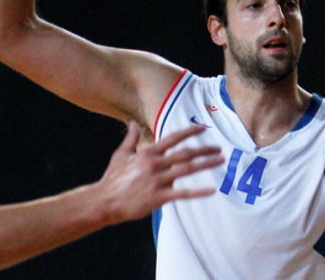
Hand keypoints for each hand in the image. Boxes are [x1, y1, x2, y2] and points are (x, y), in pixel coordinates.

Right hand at [95, 121, 223, 224]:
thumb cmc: (112, 179)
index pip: (173, 138)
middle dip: (204, 149)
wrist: (103, 202)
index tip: (203, 128)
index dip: (190, 132)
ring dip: (206, 164)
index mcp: (148, 153)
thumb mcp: (120, 155)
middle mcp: (155, 164)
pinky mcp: (159, 197)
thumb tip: (133, 122)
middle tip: (219, 148)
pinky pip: (182, 193)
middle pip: (186, 153)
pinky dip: (198, 192)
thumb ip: (131, 138)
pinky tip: (212, 190)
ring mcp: (158, 180)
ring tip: (220, 161)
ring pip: (187, 169)